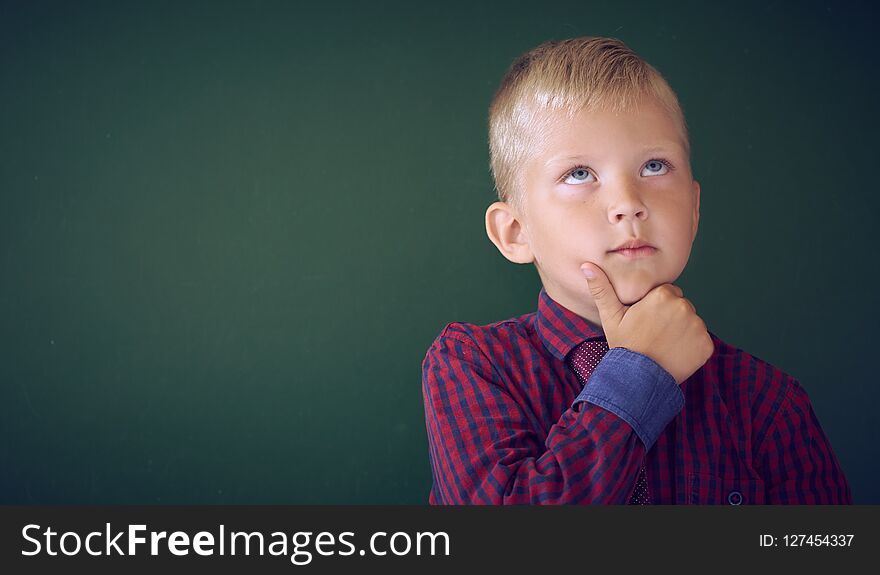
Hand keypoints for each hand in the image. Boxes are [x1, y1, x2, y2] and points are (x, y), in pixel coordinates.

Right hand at [580, 263, 713, 384]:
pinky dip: (692, 347)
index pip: (667, 293)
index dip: (656, 307)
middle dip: (671, 316)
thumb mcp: (610, 317)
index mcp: (663, 295)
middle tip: (654, 334)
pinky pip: (701, 341)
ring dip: (682, 331)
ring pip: (691, 322)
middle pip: (681, 306)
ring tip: (664, 345)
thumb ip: (602, 289)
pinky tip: (675, 354)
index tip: (646, 321)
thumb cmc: (624, 346)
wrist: (638, 379)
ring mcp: (697, 326)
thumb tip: (586, 266)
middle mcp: (684, 307)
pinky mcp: (706, 345)